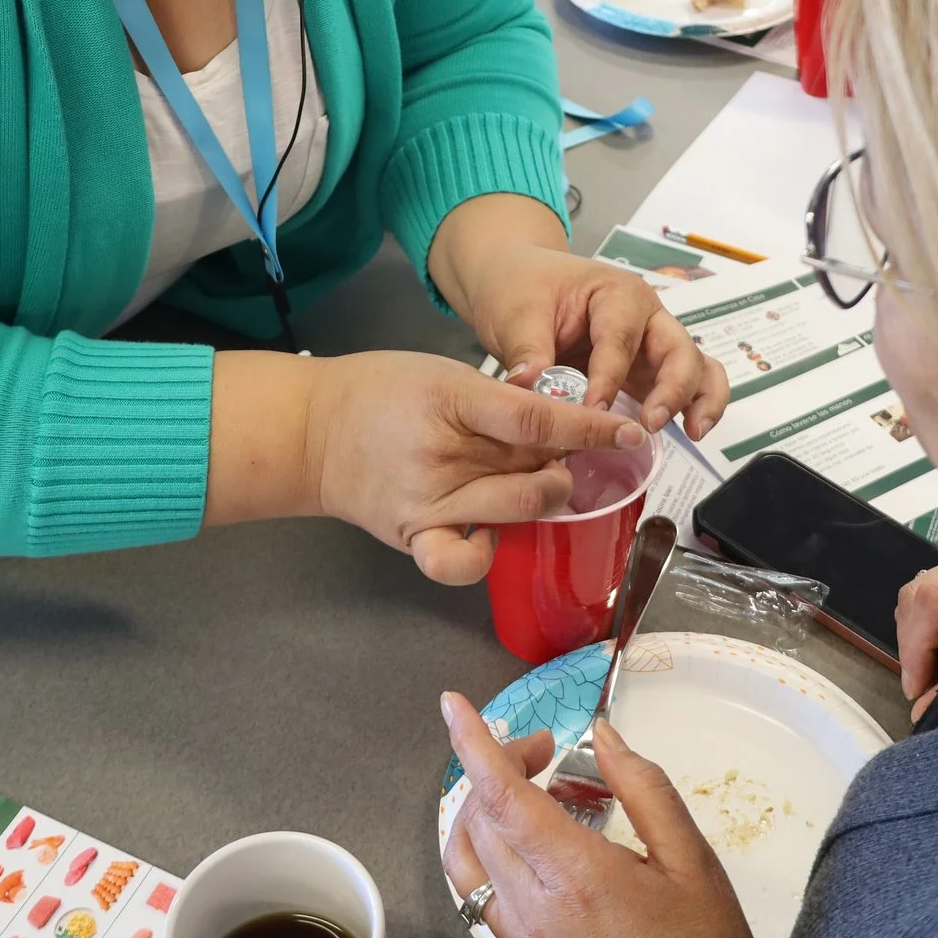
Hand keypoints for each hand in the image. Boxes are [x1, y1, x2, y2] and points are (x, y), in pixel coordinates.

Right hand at [302, 352, 646, 582]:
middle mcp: (438, 458)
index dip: (590, 430)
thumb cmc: (380, 392)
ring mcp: (424, 503)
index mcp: (449, 401)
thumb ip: (502, 399)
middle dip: (566, 463)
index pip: (535, 420)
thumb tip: (565, 422)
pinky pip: (460, 563)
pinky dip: (485, 552)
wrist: (309, 430)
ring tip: (538, 479)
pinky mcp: (412, 536)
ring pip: (516, 510)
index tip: (628, 433)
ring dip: (544, 496)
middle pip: (532, 469)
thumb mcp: (444, 374)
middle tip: (568, 452)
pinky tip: (490, 531)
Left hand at [431, 199, 727, 438]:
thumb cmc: (523, 290)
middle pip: (677, 348)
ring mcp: (652, 344)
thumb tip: (529, 383)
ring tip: (693, 432)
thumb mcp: (516, 313)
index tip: (591, 410)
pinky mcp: (649, 371)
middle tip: (650, 423)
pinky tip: (691, 432)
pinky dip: (698, 404)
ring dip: (699, 398)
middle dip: (672, 388)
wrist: (516, 283)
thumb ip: (527, 350)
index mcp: (616, 294)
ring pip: (696, 365)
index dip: (607, 378)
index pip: (619, 339)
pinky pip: (689, 383)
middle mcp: (646, 317)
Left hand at [440, 693, 769, 937]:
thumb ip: (644, 788)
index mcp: (577, 877)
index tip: (454, 706)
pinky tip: (532, 839)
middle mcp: (533, 907)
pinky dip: (489, 847)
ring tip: (534, 790)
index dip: (472, 743)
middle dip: (499, 765)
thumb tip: (603, 737)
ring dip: (484, 807)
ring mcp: (519, 937)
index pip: (502, 795)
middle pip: (479, 815)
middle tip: (548, 751)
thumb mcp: (693, 860)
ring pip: (465, 854)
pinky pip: (477, 888)